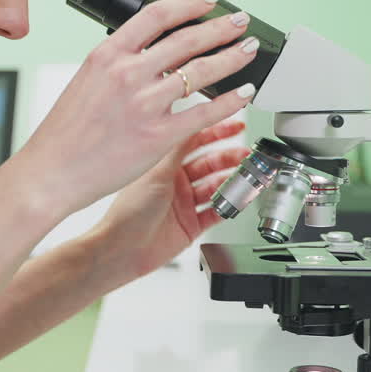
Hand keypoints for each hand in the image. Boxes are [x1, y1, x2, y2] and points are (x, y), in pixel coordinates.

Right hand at [8, 0, 259, 220]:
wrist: (51, 172)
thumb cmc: (64, 134)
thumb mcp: (86, 81)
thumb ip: (118, 65)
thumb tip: (152, 56)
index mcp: (107, 55)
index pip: (156, 15)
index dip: (189, 4)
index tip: (208, 0)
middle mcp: (127, 74)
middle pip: (187, 39)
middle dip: (221, 27)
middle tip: (239, 22)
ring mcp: (144, 104)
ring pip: (202, 71)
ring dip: (232, 57)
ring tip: (247, 50)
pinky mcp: (158, 135)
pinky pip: (205, 112)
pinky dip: (231, 100)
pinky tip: (244, 93)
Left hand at [91, 118, 249, 282]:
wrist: (123, 250)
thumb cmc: (128, 212)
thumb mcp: (156, 173)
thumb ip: (177, 149)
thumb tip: (191, 121)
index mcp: (164, 166)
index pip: (195, 142)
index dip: (216, 132)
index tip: (235, 125)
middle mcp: (175, 182)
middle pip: (210, 164)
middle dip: (230, 158)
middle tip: (248, 154)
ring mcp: (184, 203)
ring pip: (216, 188)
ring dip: (233, 182)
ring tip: (248, 178)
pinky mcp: (191, 225)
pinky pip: (217, 213)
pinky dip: (230, 207)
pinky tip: (240, 201)